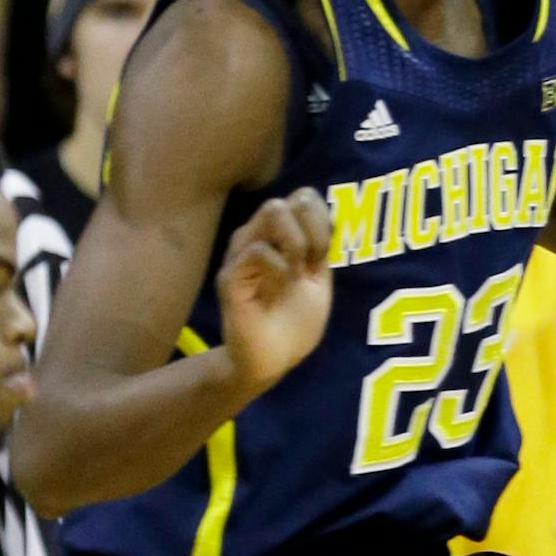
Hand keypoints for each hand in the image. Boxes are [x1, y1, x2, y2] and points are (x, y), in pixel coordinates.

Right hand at [215, 189, 332, 393]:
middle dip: (312, 229)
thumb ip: (320, 248)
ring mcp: (241, 254)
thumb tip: (324, 216)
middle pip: (286, 200)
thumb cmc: (295, 320)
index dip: (321, 218)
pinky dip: (280, 267)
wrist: (275, 359)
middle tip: (313, 264)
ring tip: (298, 273)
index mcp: (279, 236)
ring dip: (297, 242)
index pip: (302, 197)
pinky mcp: (230, 277)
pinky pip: (258, 250)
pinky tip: (283, 286)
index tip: (324, 255)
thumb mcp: (319, 280)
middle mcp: (256, 237)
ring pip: (272, 211)